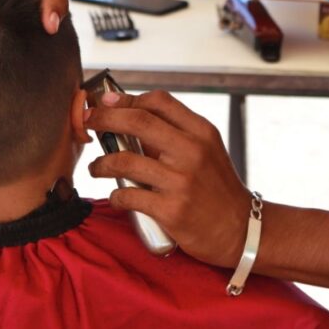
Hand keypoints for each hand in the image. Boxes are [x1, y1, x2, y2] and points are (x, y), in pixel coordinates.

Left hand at [86, 90, 251, 267]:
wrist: (240, 228)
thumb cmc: (217, 188)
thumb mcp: (206, 150)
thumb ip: (175, 134)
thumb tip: (130, 118)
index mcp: (201, 132)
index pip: (159, 101)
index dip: (127, 99)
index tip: (107, 104)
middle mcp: (192, 151)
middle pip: (137, 121)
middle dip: (104, 118)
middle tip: (88, 122)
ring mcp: (181, 181)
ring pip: (125, 161)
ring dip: (101, 163)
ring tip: (96, 168)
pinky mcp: (171, 210)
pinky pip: (129, 196)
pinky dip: (115, 195)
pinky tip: (116, 195)